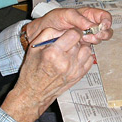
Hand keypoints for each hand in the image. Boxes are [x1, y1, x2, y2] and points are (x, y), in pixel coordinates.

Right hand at [1, 7, 111, 121]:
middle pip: (81, 42)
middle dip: (75, 40)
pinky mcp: (78, 76)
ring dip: (81, 47)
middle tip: (68, 42)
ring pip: (87, 50)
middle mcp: (66, 63)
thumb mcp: (34, 48)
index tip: (70, 32)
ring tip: (71, 49)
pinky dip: (84, 56)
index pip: (74, 34)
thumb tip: (62, 28)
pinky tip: (75, 57)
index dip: (73, 31)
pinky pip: (90, 60)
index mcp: (54, 53)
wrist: (34, 93)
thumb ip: (48, 33)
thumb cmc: (32, 71)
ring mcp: (74, 71)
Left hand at [25, 7, 112, 45]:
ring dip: (96, 39)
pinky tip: (82, 45)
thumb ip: (78, 18)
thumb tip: (90, 25)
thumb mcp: (65, 15)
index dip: (107, 20)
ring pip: (100, 39)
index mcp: (88, 14)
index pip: (104, 16)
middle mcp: (90, 25)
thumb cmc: (52, 20)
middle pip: (106, 29)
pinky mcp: (82, 46)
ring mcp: (87, 36)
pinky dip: (90, 47)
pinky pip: (92, 47)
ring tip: (85, 39)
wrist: (42, 32)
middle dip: (103, 32)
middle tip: (95, 35)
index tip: (103, 25)